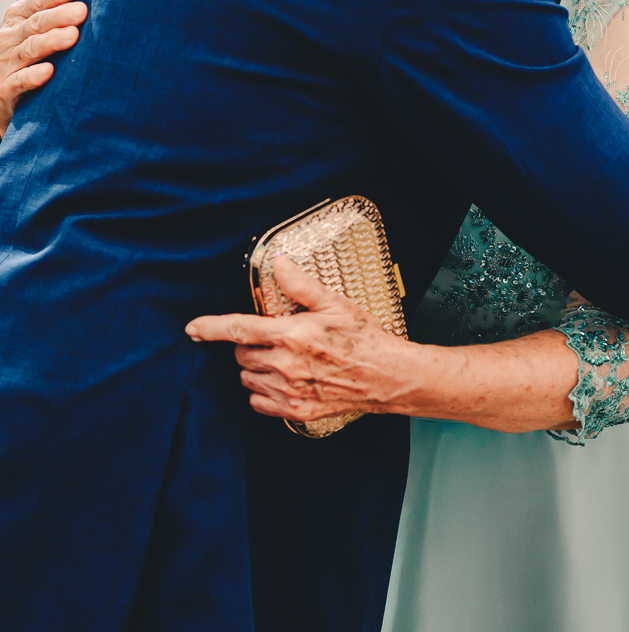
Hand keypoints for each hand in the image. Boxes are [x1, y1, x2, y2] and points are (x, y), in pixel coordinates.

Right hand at [0, 0, 86, 136]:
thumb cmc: (17, 45)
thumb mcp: (25, 13)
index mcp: (17, 17)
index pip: (37, 1)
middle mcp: (10, 37)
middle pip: (36, 23)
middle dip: (59, 15)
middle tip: (84, 10)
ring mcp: (7, 63)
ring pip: (30, 50)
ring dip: (51, 42)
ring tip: (73, 36)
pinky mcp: (6, 90)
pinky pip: (18, 83)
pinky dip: (32, 77)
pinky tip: (50, 72)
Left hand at [186, 256, 578, 432]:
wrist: (390, 377)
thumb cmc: (365, 338)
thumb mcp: (336, 304)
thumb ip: (301, 286)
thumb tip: (280, 264)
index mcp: (292, 335)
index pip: (239, 330)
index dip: (211, 328)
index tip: (192, 328)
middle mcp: (286, 366)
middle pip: (242, 355)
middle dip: (250, 344)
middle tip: (275, 336)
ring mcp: (290, 392)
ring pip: (248, 379)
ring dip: (256, 367)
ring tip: (282, 357)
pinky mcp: (297, 412)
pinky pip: (260, 403)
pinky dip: (264, 391)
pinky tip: (283, 379)